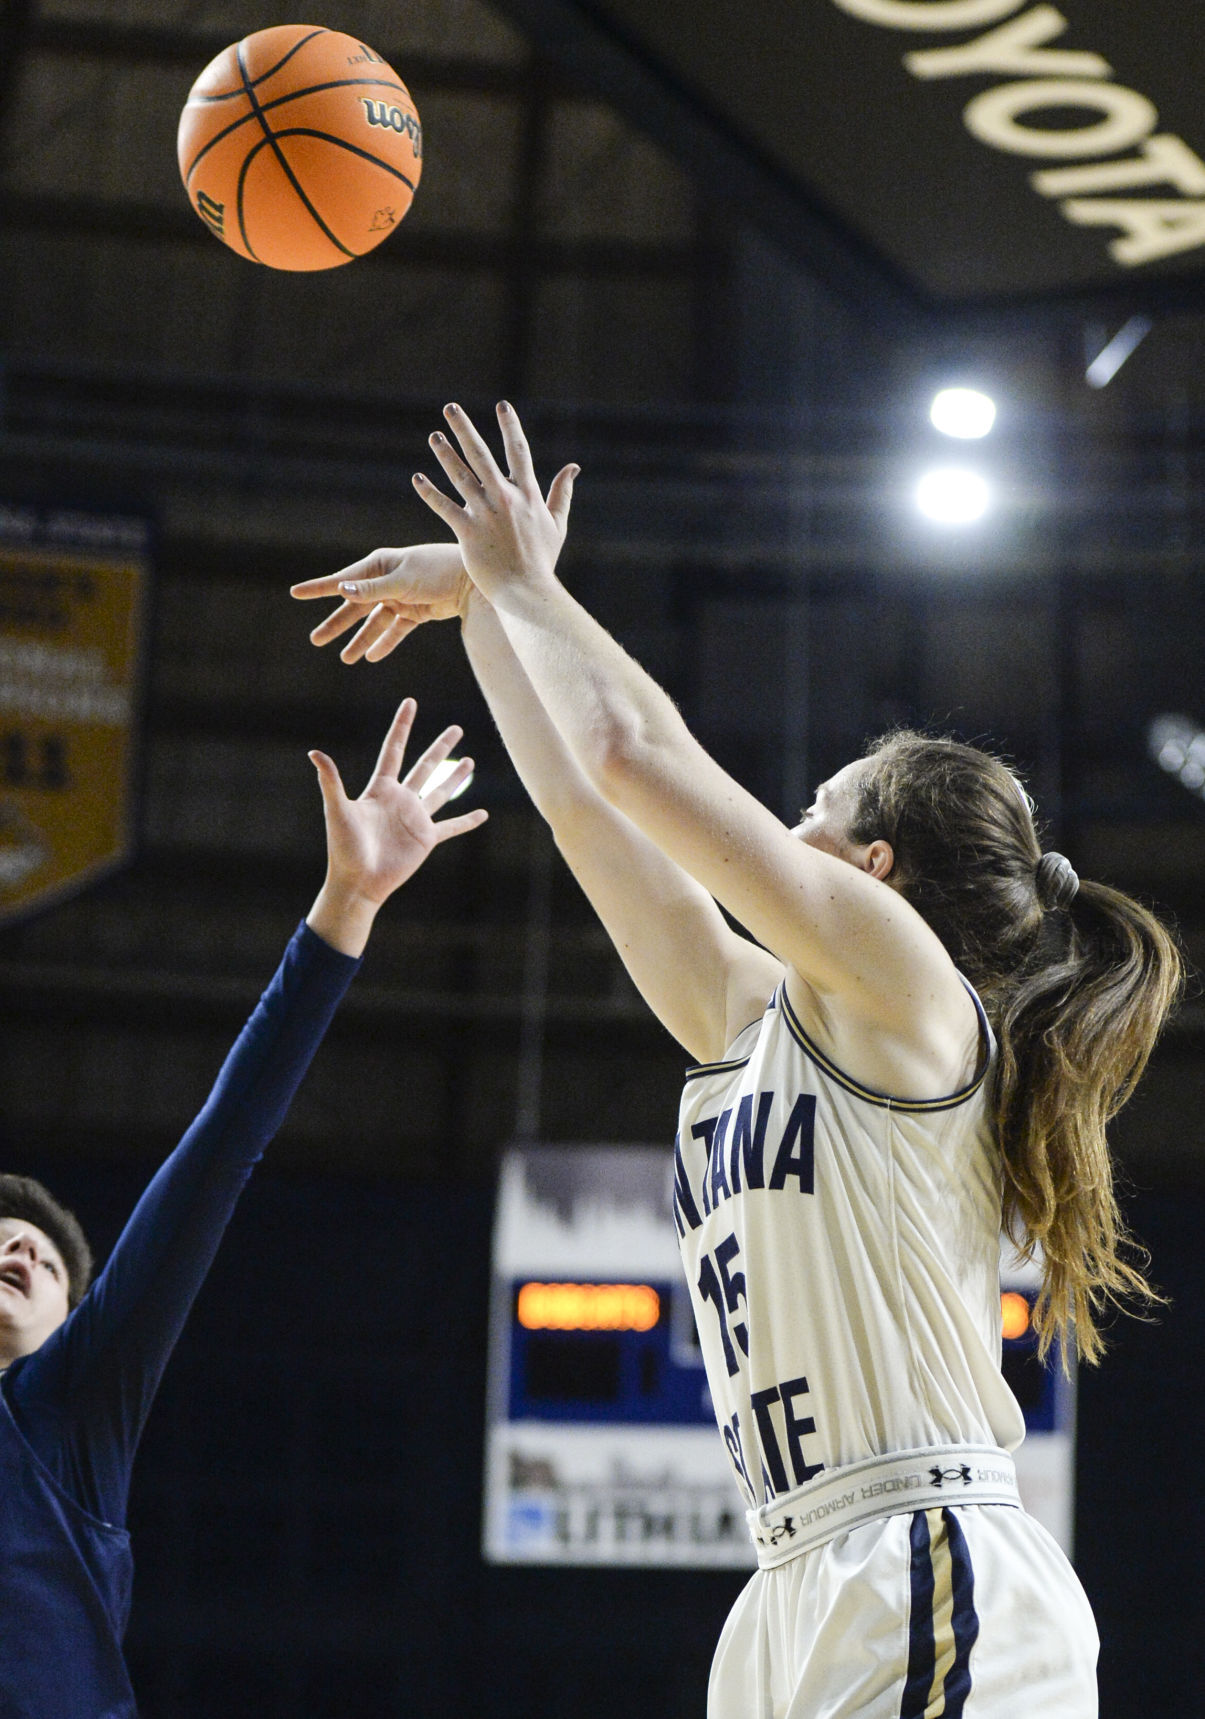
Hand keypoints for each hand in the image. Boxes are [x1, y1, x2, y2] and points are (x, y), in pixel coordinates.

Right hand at [291, 543, 470, 663]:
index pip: (342, 581)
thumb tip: (341, 590)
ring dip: (361, 640)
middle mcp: (386, 581)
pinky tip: (372, 658)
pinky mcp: (415, 612)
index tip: (296, 592)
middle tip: (316, 640)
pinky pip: (395, 631)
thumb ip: (372, 590)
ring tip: (345, 659)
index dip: (319, 588)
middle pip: (356, 607)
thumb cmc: (436, 570)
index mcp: (378, 566)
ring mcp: (400, 598)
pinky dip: (385, 644)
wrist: (472, 580)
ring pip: (374, 623)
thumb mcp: (402, 580)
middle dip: (337, 624)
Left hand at [306, 698, 486, 955]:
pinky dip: (467, 821)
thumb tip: (314, 752)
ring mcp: (415, 819)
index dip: (403, 726)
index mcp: (380, 789)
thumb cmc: (343, 848)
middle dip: (441, 747)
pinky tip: (483, 814)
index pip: (394, 750)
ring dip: (456, 776)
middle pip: (424, 766)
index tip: (411, 703)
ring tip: (470, 761)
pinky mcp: (426, 839)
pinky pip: (451, 827)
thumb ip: (331, 781)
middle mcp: (400, 800)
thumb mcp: (337, 810)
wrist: (358, 882)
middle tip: (456, 728)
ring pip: (441, 791)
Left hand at [409, 401, 576, 603]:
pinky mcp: (468, 532)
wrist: (526, 592)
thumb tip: (574, 467)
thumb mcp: (557, 525)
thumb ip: (563, 494)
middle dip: (465, 429)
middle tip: (451, 408)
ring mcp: (485, 514)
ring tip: (433, 435)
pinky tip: (417, 478)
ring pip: (461, 476)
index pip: (518, 452)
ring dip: (445, 453)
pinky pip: (444, 507)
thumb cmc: (542, 562)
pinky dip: (430, 493)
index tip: (502, 405)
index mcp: (528, 495)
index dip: (511, 427)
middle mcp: (505, 499)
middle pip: (482, 455)